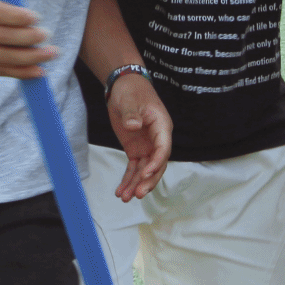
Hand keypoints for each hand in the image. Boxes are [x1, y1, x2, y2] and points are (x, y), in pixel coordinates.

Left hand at [106, 71, 171, 200]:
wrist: (125, 87)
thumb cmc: (132, 91)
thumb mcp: (130, 101)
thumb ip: (132, 114)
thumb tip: (134, 126)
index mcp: (161, 126)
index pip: (163, 148)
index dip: (156, 162)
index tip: (145, 173)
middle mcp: (157, 139)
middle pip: (157, 164)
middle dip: (148, 180)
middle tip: (137, 193)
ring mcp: (147, 146)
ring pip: (145, 170)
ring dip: (136, 184)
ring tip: (125, 197)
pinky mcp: (136, 149)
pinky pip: (134, 168)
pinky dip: (128, 179)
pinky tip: (121, 191)